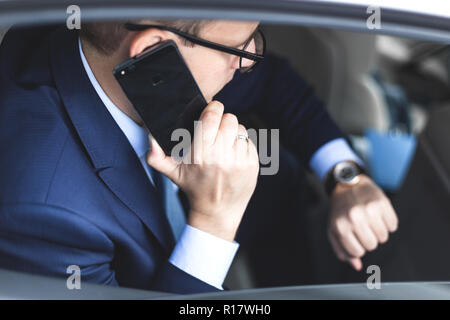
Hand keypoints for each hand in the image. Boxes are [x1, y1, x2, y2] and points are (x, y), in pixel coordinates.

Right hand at [146, 101, 259, 241]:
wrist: (218, 212)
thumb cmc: (195, 188)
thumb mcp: (172, 173)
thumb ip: (157, 155)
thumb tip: (150, 136)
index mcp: (201, 154)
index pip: (212, 117)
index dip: (212, 109)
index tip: (211, 111)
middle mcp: (222, 156)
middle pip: (229, 119)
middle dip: (222, 121)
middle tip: (216, 131)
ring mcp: (239, 160)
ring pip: (240, 128)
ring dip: (233, 133)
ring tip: (224, 145)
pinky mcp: (252, 164)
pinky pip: (249, 141)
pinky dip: (242, 144)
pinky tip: (233, 155)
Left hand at [327, 174, 398, 270]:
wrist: (347, 184)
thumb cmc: (340, 210)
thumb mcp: (334, 230)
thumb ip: (342, 250)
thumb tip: (357, 265)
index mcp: (340, 226)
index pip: (358, 252)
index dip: (359, 247)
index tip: (355, 237)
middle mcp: (354, 218)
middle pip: (372, 245)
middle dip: (369, 239)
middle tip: (363, 228)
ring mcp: (368, 210)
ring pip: (384, 237)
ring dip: (379, 232)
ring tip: (370, 221)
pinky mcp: (382, 202)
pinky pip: (393, 225)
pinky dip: (388, 223)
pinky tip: (378, 214)